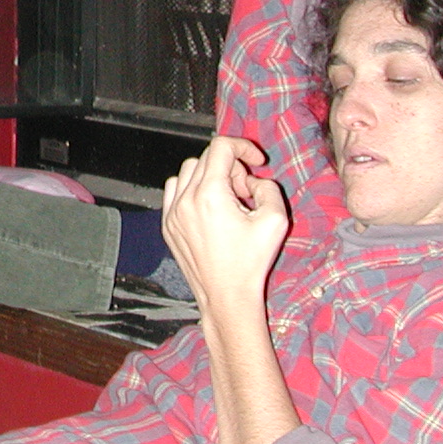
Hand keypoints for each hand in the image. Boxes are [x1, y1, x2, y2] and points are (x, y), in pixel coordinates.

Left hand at [161, 136, 288, 308]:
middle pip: (206, 158)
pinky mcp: (167, 224)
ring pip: (188, 170)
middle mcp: (185, 199)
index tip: (258, 161)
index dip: (244, 147)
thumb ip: (268, 187)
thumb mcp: (275, 221)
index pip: (221, 146)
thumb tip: (252, 179)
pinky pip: (174, 190)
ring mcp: (172, 212)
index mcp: (210, 194)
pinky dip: (191, 188)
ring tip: (228, 200)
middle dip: (231, 166)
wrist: (226, 296)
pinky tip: (209, 207)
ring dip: (210, 175)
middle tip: (246, 190)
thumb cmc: (250, 263)